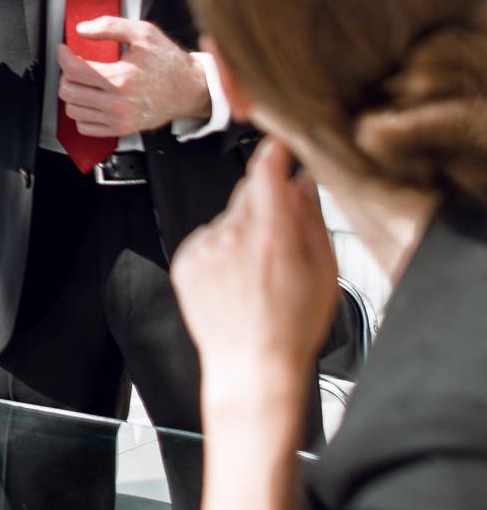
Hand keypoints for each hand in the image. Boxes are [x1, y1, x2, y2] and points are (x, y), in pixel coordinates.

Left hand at [56, 17, 208, 135]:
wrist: (189, 89)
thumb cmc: (168, 61)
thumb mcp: (143, 33)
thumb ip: (110, 27)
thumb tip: (81, 29)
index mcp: (121, 78)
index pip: (73, 69)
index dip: (62, 55)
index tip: (64, 49)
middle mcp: (117, 103)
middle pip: (67, 90)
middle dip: (66, 74)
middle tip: (76, 65)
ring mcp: (117, 120)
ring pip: (72, 109)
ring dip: (73, 93)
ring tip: (85, 82)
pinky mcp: (119, 130)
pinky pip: (83, 126)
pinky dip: (82, 112)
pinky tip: (91, 99)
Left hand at [171, 138, 339, 397]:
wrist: (252, 366)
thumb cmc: (291, 327)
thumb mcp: (323, 270)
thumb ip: (310, 218)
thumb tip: (302, 183)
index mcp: (270, 235)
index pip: (265, 169)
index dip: (274, 151)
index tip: (280, 143)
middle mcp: (230, 236)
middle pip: (247, 193)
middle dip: (266, 203)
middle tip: (282, 236)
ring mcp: (203, 248)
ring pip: (227, 218)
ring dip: (242, 230)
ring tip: (258, 271)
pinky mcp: (185, 261)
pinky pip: (207, 239)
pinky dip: (221, 249)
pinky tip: (237, 278)